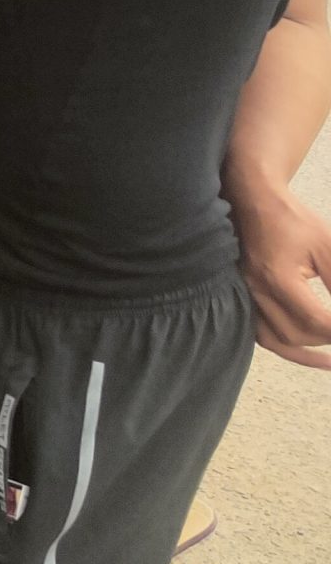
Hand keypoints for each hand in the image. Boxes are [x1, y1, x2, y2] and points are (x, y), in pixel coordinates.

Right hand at [235, 185, 330, 368]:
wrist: (254, 201)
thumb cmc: (292, 220)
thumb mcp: (327, 247)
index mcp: (279, 278)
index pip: (316, 319)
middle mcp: (257, 291)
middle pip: (296, 333)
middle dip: (327, 339)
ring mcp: (246, 295)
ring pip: (274, 340)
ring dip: (304, 353)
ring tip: (329, 361)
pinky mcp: (242, 296)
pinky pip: (259, 332)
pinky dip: (282, 347)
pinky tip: (302, 351)